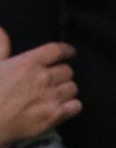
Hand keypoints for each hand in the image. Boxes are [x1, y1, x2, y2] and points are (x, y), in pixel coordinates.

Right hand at [0, 30, 79, 147]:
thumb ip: (1, 47)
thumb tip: (3, 31)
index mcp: (28, 63)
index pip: (56, 50)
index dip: (66, 50)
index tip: (70, 52)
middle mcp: (43, 78)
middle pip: (67, 71)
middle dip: (61, 74)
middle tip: (53, 80)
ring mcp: (50, 97)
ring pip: (72, 88)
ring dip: (66, 90)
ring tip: (56, 93)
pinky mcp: (54, 115)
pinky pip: (76, 106)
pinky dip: (71, 106)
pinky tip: (63, 106)